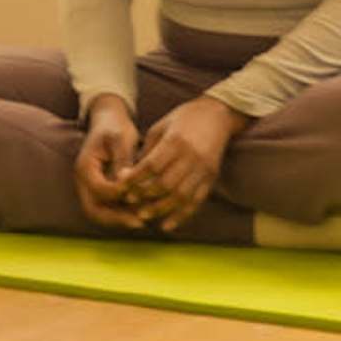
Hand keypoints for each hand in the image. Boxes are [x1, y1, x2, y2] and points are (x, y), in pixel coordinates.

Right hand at [73, 97, 147, 229]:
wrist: (108, 121)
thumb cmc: (115, 127)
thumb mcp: (120, 139)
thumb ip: (122, 161)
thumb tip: (126, 182)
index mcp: (85, 167)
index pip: (99, 189)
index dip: (119, 194)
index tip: (139, 193)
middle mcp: (83, 181)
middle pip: (94, 210)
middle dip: (116, 218)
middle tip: (139, 222)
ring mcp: (90, 188)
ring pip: (100, 213)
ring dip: (120, 220)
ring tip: (143, 221)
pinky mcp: (100, 191)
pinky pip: (108, 209)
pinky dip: (121, 214)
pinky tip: (141, 215)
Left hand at [117, 95, 240, 231]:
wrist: (218, 114)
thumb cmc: (184, 118)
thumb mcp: (161, 127)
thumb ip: (147, 151)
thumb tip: (130, 175)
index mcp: (176, 141)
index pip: (152, 166)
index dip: (136, 179)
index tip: (122, 187)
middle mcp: (191, 156)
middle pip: (165, 184)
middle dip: (146, 196)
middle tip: (130, 203)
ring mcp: (203, 169)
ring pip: (181, 196)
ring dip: (161, 209)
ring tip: (144, 216)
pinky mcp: (211, 177)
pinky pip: (196, 201)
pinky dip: (181, 216)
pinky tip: (167, 225)